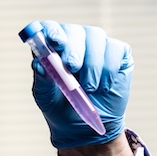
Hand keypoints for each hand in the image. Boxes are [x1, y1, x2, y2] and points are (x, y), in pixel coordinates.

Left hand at [31, 21, 133, 148]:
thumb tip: (38, 64)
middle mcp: (74, 41)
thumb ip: (42, 79)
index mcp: (51, 48)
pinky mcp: (118, 53)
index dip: (52, 30)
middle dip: (74, 48)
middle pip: (75, 30)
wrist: (84, 127)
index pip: (49, 28)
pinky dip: (109, 70)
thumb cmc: (61, 108)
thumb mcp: (45, 98)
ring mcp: (97, 45)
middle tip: (72, 68)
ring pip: (96, 37)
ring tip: (89, 88)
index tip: (56, 42)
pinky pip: (116, 49)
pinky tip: (103, 87)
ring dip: (92, 64)